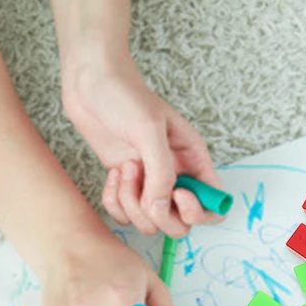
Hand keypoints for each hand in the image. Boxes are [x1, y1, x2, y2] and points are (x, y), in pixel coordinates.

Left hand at [62, 55, 225, 237]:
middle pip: (181, 223)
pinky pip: (124, 214)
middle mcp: (174, 173)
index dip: (199, 211)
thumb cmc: (125, 95)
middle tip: (143, 189)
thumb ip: (160, 172)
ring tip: (124, 169)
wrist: (91, 82)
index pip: (214, 203)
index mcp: (192, 158)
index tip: (178, 194)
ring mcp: (148, 180)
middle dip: (160, 215)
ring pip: (150, 221)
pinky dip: (114, 203)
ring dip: (132, 204)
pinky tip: (111, 175)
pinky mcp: (124, 183)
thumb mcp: (149, 130)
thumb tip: (162, 207)